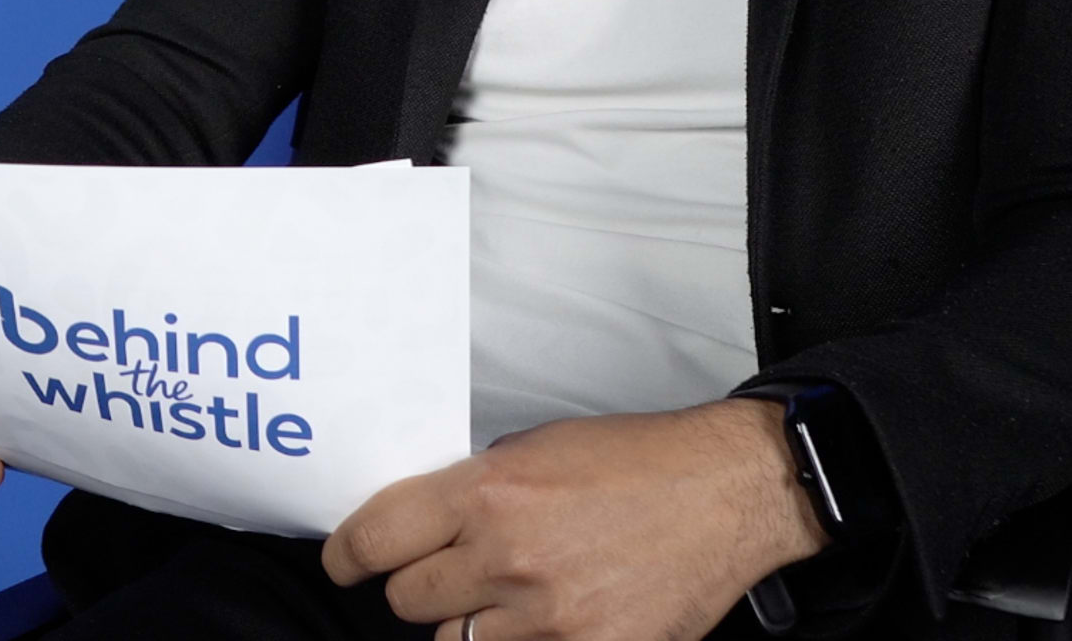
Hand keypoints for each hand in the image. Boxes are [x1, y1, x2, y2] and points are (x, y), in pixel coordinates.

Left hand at [321, 399, 825, 640]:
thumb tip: (429, 520)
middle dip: (419, 585)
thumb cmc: (638, 461)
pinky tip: (550, 617)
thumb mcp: (536, 448)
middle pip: (409, 599)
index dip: (347, 557)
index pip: (376, 539)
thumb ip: (475, 487)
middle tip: (446, 571)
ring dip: (470, 622)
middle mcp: (509, 557)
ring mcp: (551, 615)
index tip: (344, 564)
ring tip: (507, 594)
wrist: (728, 491)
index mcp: (487, 493)